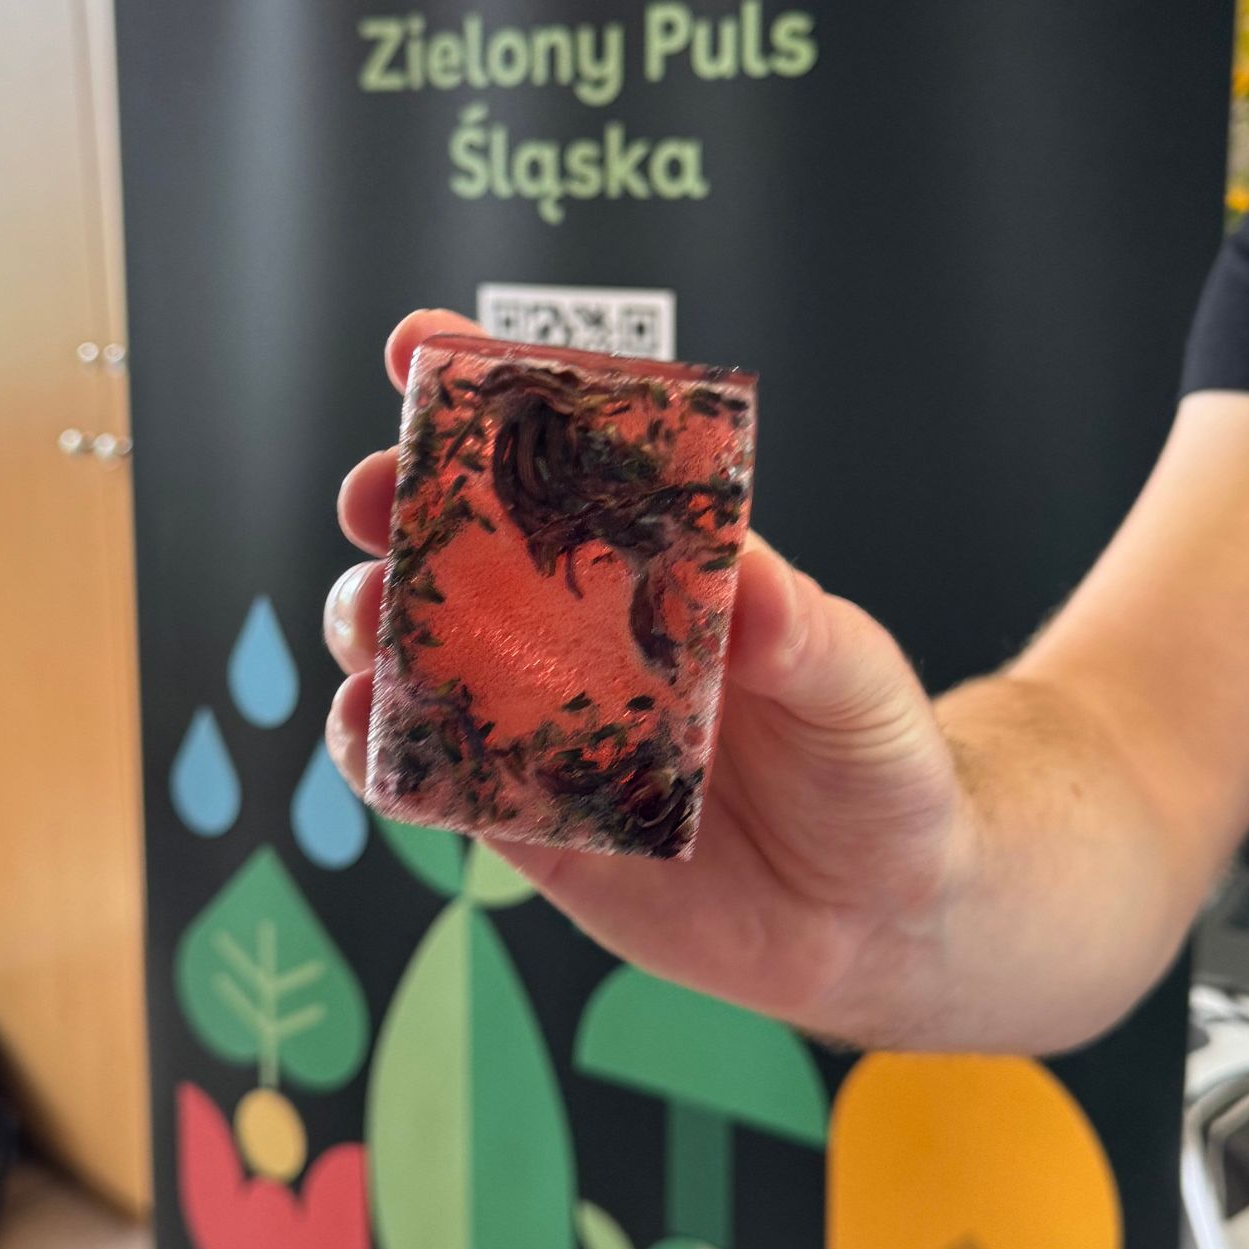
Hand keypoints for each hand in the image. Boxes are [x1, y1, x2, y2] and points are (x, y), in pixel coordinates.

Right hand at [325, 310, 970, 1044]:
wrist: (879, 905)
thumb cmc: (874, 755)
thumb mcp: (854, 675)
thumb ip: (798, 629)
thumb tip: (745, 574)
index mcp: (653, 560)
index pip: (561, 457)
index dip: (484, 395)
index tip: (421, 343)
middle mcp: (582, 629)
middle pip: (455, 543)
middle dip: (393, 500)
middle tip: (375, 494)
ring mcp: (543, 720)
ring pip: (416, 649)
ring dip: (368, 618)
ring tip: (372, 620)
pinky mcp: (526, 821)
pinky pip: (427, 776)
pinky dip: (377, 744)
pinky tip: (370, 724)